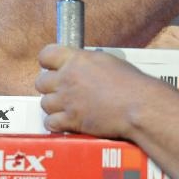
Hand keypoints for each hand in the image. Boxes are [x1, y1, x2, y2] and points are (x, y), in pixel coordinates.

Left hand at [36, 44, 165, 137]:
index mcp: (76, 59)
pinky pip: (50, 123)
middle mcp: (67, 78)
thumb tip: (80, 65)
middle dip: (50, 86)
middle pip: (41, 82)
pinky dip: (56, 124)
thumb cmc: (130, 83)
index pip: (46, 55)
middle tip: (62, 90)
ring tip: (67, 107)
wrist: (137, 105)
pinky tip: (66, 121)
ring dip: (54, 106)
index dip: (48, 62)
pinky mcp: (70, 120)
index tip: (52, 67)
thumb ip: (86, 63)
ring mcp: (67, 100)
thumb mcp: (106, 61)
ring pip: (44, 103)